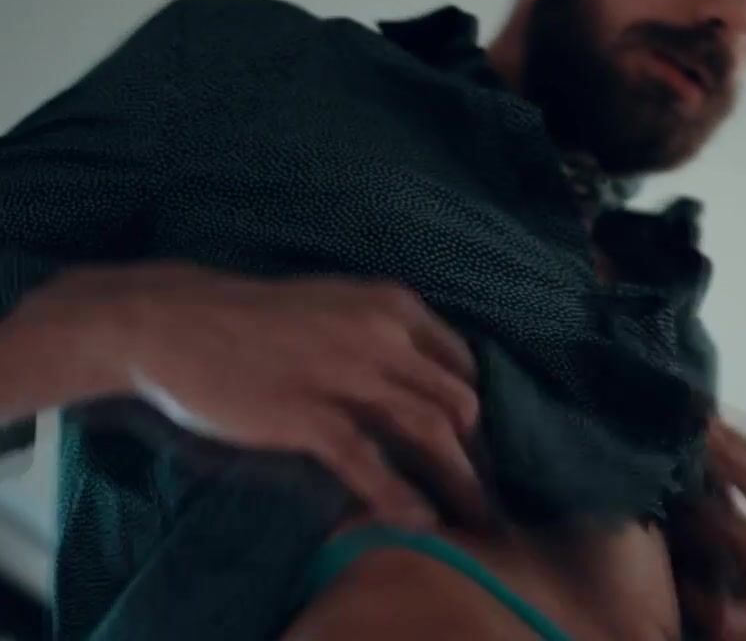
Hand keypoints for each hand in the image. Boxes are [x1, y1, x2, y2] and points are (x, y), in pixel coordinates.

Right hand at [10, 262, 487, 528]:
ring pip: (428, 430)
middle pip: (458, 401)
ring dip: (458, 478)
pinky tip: (419, 521)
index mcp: (395, 306)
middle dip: (480, 451)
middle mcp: (383, 335)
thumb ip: (386, 334)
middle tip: (484, 488)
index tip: (479, 443)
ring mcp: (347, 374)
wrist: (177, 321)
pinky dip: (400, 496)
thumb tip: (427, 377)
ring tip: (472, 515)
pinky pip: (370, 462)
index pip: (464, 362)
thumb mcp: (340, 306)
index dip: (479, 408)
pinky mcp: (308, 414)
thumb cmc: (257, 319)